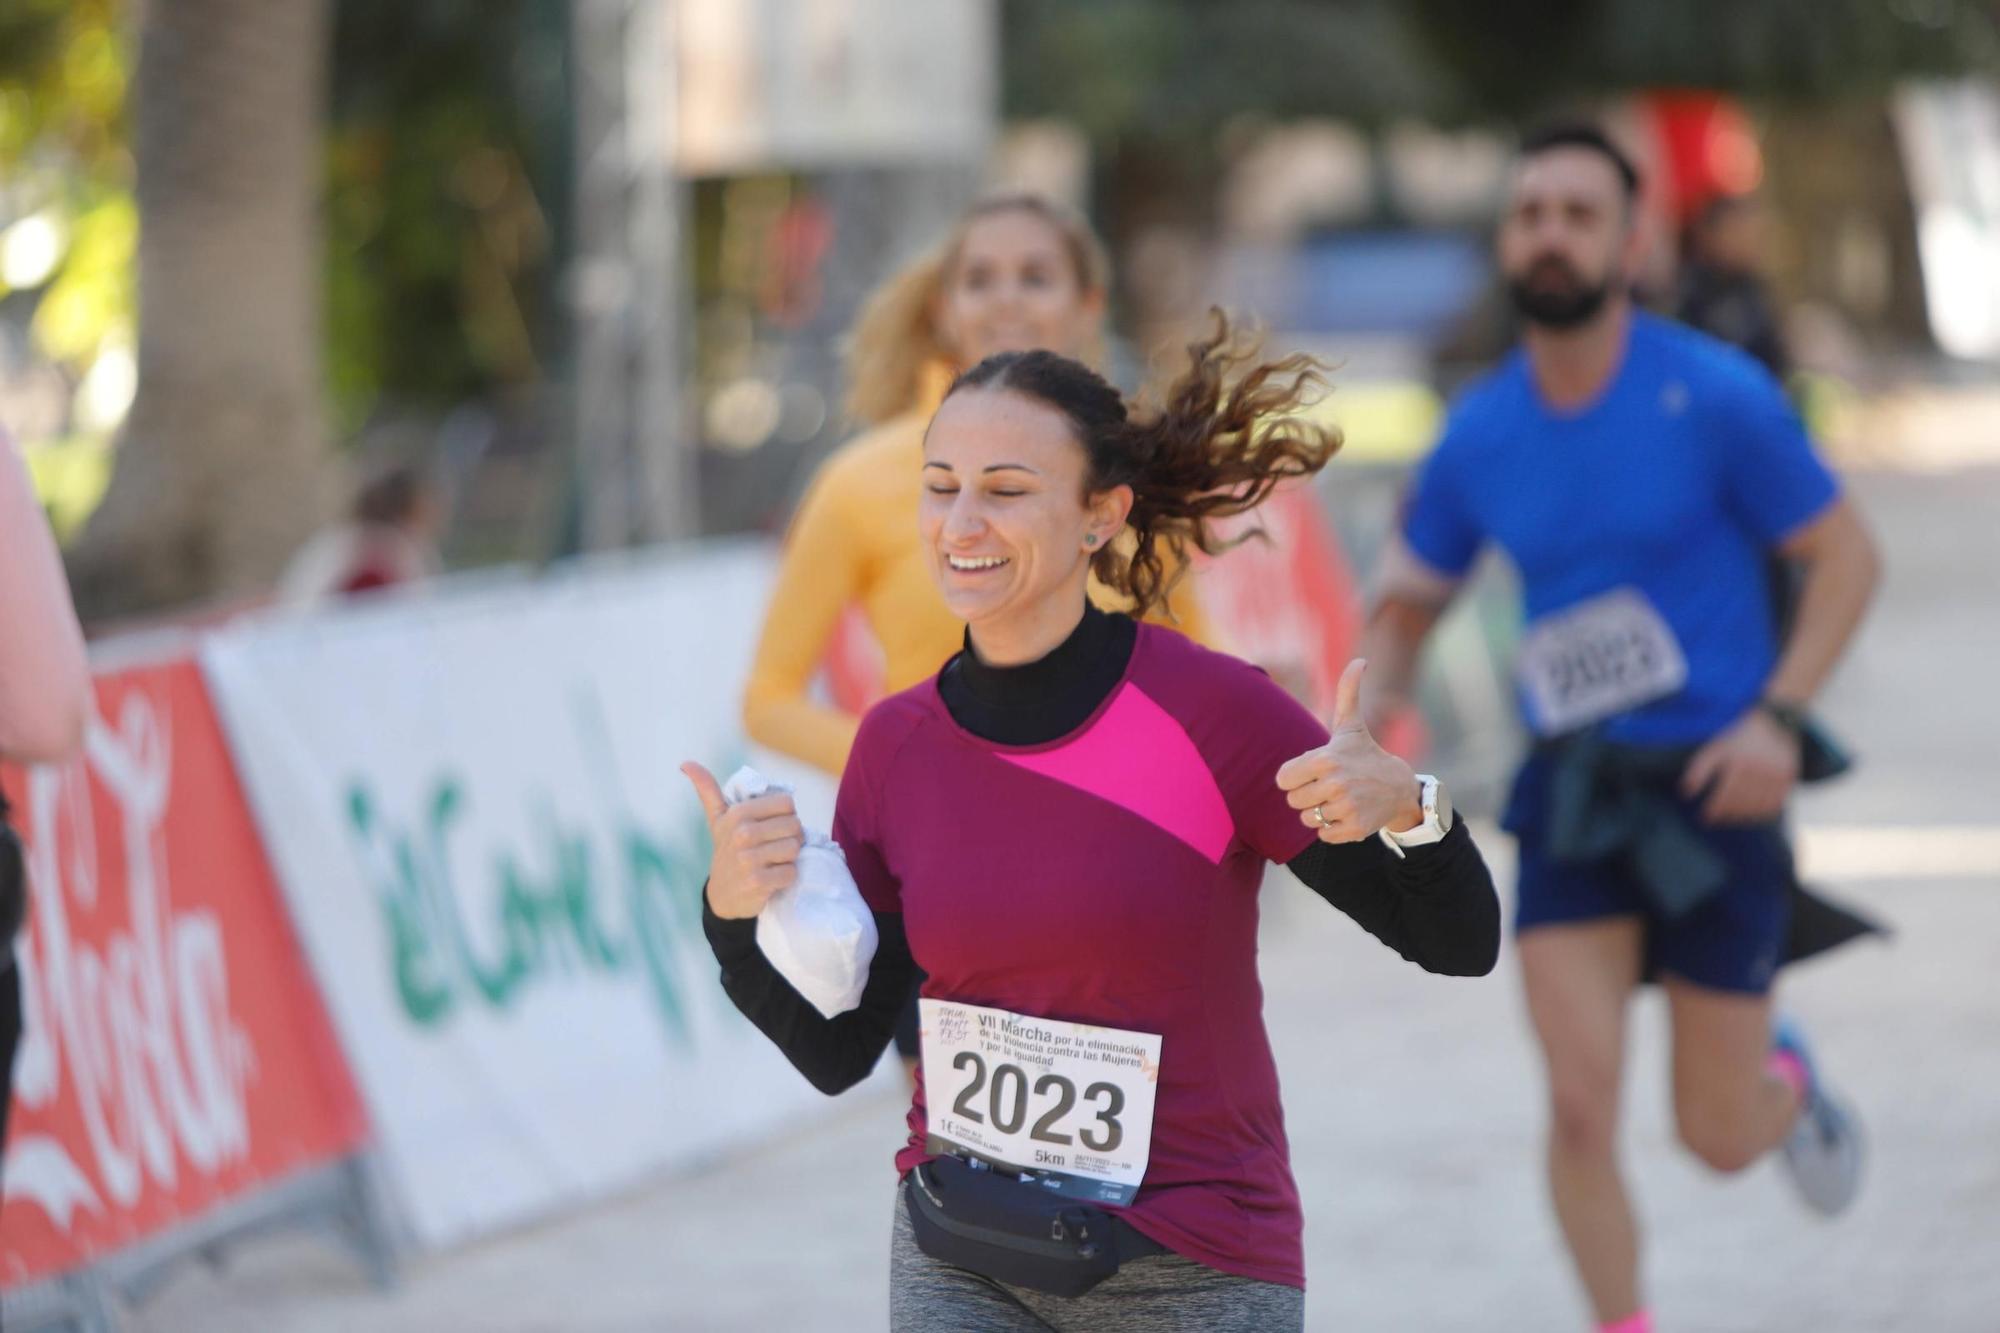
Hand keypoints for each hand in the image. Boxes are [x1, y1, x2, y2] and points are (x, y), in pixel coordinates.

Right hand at [681, 762, 805, 918]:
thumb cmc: (727, 850)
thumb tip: (685, 763)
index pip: (787, 804)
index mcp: (738, 813)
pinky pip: (791, 873)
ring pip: (794, 849)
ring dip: (790, 858)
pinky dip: (787, 877)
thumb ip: (708, 789)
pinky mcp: (757, 882)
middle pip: (795, 826)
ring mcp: (749, 859)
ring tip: (774, 861)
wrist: (722, 895)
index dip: (786, 816)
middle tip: (776, 847)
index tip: (774, 827)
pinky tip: (773, 878)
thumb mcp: (717, 819)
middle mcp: (742, 833)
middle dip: (792, 838)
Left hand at [1275, 660, 1423, 843]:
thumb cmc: (1366, 754)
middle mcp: (1335, 784)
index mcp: (1326, 759)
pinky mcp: (1354, 829)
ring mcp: (1345, 808)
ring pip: (1307, 819)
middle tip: (1328, 786)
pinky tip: (1347, 813)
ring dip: (1319, 812)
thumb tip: (1360, 659)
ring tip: (1339, 799)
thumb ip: (1347, 692)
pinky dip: (1332, 829)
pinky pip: (1323, 835)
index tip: (1313, 772)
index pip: (1283, 779)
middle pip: (1293, 801)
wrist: (1400, 788)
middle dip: (1307, 795)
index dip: (1295, 777)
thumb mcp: (1351, 725)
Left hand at [1680, 709, 1798, 824]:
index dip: (1714, 809)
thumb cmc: (1737, 734)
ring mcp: (1778, 775)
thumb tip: (1685, 794)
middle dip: (1726, 815)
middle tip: (1715, 820)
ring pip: (1758, 806)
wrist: (1774, 719)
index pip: (1725, 795)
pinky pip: (1775, 804)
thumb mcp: (1715, 746)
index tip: (1705, 818)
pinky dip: (1762, 813)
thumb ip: (1700, 769)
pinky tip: (1749, 814)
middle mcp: (1762, 769)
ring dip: (1742, 817)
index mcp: (1741, 762)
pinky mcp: (1789, 778)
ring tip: (1729, 818)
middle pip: (1741, 803)